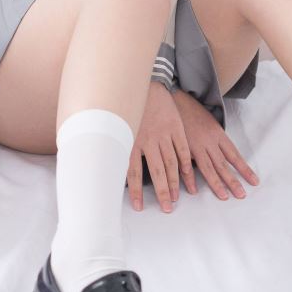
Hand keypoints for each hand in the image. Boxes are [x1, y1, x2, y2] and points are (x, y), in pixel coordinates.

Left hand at [127, 81, 195, 212]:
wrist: (145, 84)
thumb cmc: (127, 107)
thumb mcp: (118, 127)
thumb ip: (116, 147)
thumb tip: (103, 167)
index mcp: (131, 140)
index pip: (133, 172)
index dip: (136, 191)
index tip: (140, 207)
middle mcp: (148, 139)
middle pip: (157, 171)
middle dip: (162, 192)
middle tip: (167, 208)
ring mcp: (164, 133)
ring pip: (171, 163)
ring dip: (175, 182)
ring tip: (176, 197)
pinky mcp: (176, 127)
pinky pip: (183, 149)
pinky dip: (186, 163)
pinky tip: (187, 176)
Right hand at [172, 88, 259, 200]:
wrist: (175, 98)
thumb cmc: (193, 112)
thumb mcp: (210, 123)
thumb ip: (217, 140)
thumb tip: (224, 155)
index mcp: (218, 134)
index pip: (235, 155)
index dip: (244, 169)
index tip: (254, 181)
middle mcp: (210, 141)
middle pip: (223, 165)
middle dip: (233, 181)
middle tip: (242, 196)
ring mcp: (195, 144)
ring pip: (208, 168)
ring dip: (216, 184)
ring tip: (224, 197)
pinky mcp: (181, 147)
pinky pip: (186, 166)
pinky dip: (190, 179)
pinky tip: (193, 191)